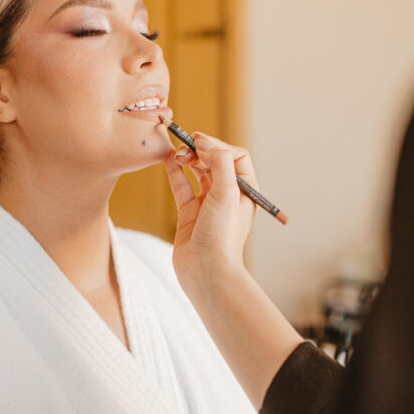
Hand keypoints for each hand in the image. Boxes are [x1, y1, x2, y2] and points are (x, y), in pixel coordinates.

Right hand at [164, 133, 257, 292]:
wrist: (206, 271)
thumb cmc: (222, 236)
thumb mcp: (227, 192)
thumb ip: (219, 162)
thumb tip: (204, 142)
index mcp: (245, 191)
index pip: (235, 156)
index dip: (217, 146)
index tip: (200, 144)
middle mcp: (229, 196)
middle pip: (215, 161)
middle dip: (200, 150)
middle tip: (185, 146)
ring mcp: (208, 204)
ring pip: (197, 172)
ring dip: (187, 158)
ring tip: (175, 153)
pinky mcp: (189, 213)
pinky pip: (182, 186)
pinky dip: (174, 171)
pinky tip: (167, 159)